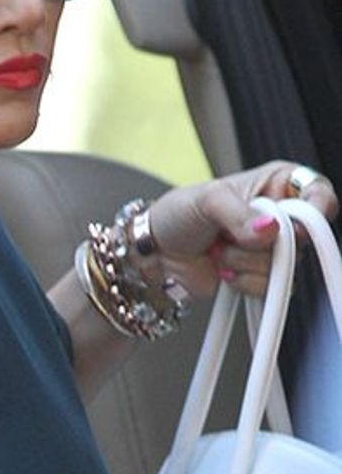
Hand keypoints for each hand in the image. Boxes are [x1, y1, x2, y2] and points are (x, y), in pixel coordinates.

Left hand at [146, 161, 338, 300]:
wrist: (157, 254)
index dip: (314, 209)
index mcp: (275, 184)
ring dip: (246, 262)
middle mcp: (281, 217)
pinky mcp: (263, 277)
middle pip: (304, 237)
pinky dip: (245, 282)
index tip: (295, 224)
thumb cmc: (178, 215)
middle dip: (263, 242)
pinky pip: (273, 289)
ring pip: (286, 266)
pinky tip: (224, 270)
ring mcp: (273, 250)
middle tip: (233, 234)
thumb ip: (239, 213)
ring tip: (220, 249)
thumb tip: (268, 228)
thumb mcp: (206, 200)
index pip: (316, 192)